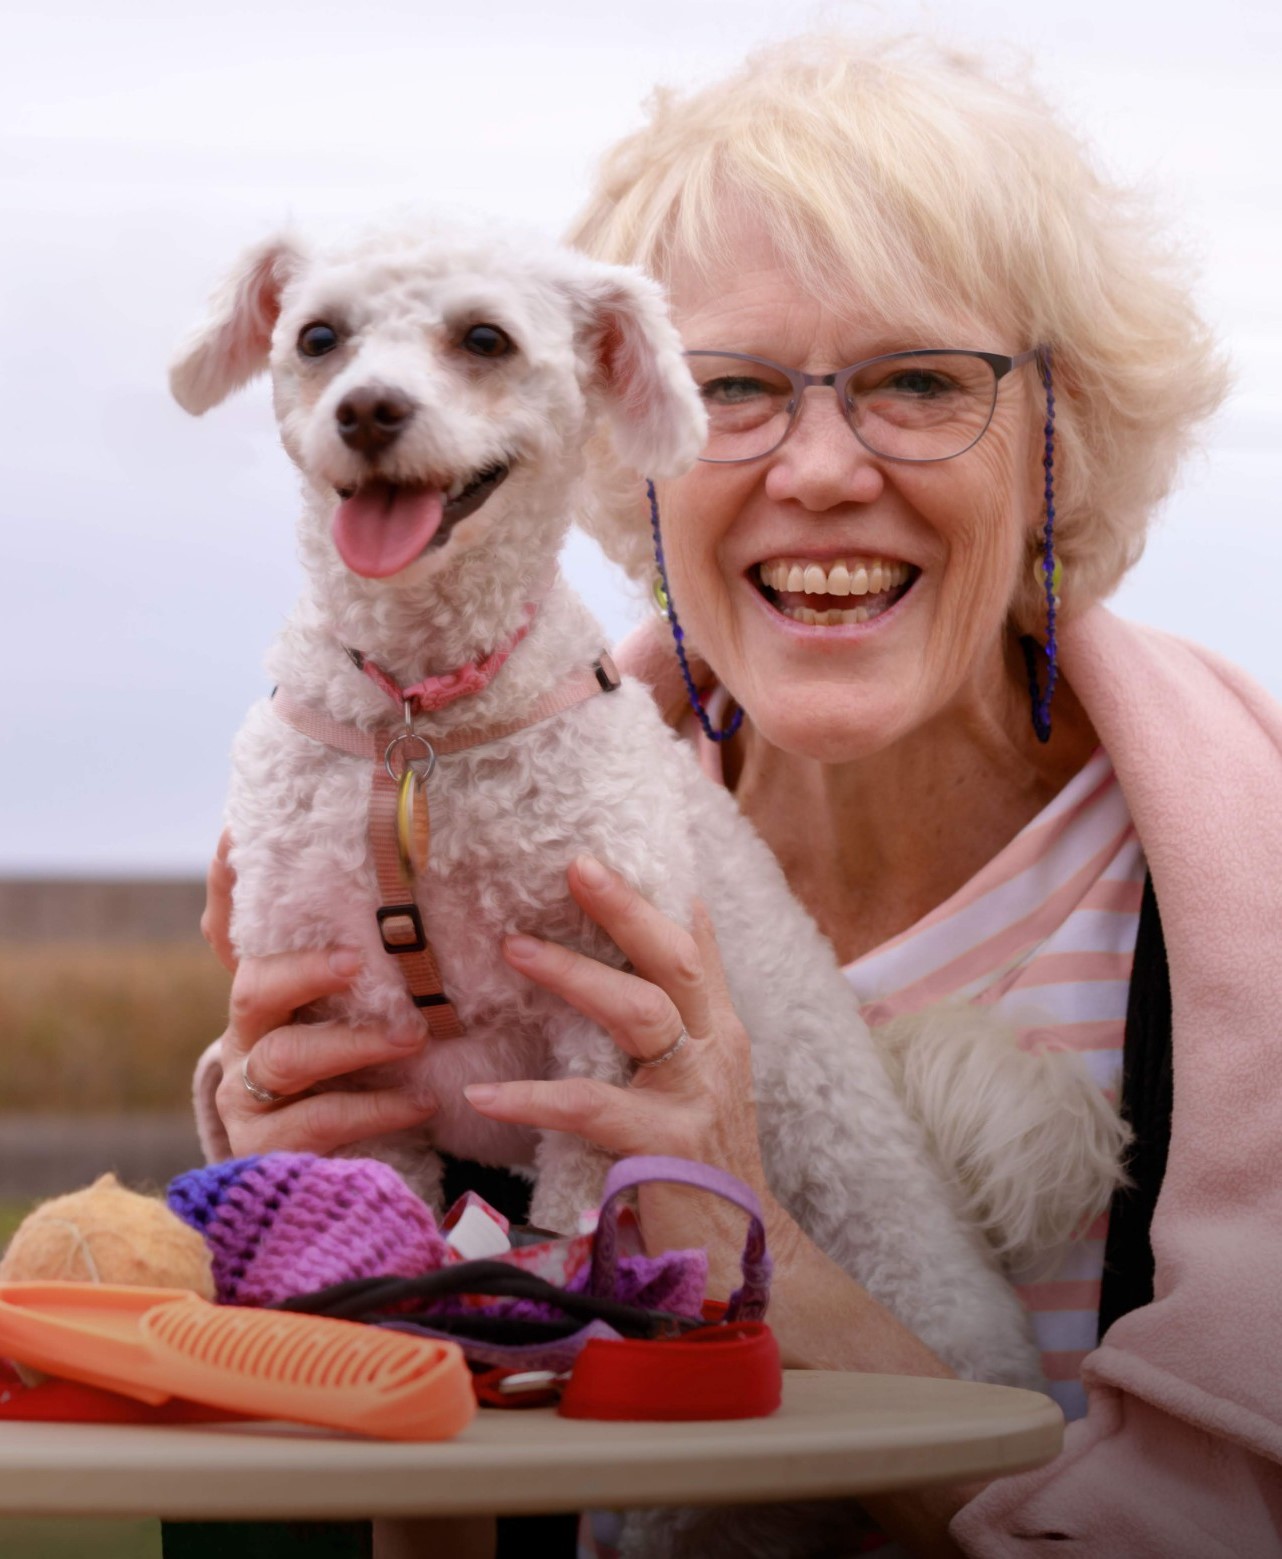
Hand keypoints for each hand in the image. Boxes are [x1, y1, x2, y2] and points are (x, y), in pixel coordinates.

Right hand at [202, 832, 434, 1156]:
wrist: (335, 1167)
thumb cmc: (352, 1070)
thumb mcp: (355, 1011)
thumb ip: (363, 953)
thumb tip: (381, 877)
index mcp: (264, 992)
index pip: (229, 930)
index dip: (227, 888)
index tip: (237, 840)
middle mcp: (246, 1036)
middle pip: (254, 987)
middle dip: (304, 969)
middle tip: (355, 960)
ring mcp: (248, 1095)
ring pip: (286, 1057)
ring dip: (352, 1042)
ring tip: (415, 1036)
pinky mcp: (269, 1149)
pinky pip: (317, 1123)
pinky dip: (374, 1109)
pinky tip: (422, 1102)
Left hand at [464, 855, 784, 1283]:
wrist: (741, 1258)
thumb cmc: (705, 1160)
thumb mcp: (706, 1074)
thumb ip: (692, 1005)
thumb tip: (686, 915)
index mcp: (720, 1029)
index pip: (691, 947)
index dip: (649, 899)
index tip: (598, 855)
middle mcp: (716, 1051)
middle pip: (677, 961)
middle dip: (626, 909)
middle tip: (574, 866)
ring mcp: (696, 1096)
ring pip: (640, 1014)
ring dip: (574, 975)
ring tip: (513, 948)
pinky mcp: (668, 1146)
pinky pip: (593, 1107)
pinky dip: (534, 1097)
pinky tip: (484, 1094)